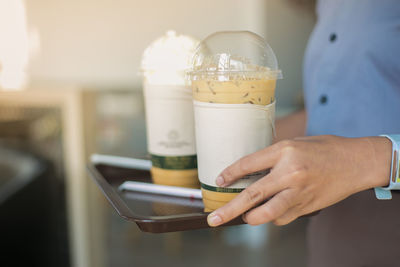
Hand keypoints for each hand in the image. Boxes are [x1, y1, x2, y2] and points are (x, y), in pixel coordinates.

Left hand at [207, 135, 391, 226]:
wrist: (354, 162)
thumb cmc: (324, 149)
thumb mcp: (294, 144)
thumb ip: (272, 157)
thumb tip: (249, 172)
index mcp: (285, 152)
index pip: (249, 164)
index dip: (231, 173)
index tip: (219, 181)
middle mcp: (290, 173)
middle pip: (253, 195)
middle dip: (230, 210)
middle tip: (214, 219)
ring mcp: (299, 193)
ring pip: (267, 214)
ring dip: (252, 217)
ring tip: (245, 215)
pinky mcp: (307, 206)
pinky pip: (283, 218)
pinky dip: (273, 216)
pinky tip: (273, 210)